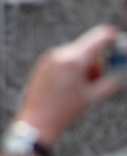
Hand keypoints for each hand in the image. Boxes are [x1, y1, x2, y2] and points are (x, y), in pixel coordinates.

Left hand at [17, 24, 123, 144]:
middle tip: (94, 83)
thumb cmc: (64, 111)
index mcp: (74, 60)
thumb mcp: (92, 97)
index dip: (110, 36)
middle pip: (87, 51)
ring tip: (78, 89)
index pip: (98, 39)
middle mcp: (60, 54)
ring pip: (75, 56)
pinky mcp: (43, 64)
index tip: (116, 35)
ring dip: (83, 68)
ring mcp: (49, 58)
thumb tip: (120, 76)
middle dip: (95, 65)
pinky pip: (63, 60)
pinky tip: (67, 87)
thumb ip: (110, 83)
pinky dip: (71, 69)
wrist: (37, 120)